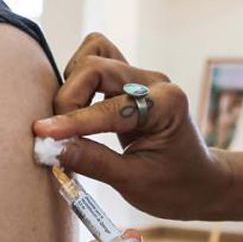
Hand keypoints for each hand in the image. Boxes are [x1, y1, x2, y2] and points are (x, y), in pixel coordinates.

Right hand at [34, 33, 233, 220]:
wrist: (201, 183)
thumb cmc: (175, 187)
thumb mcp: (134, 183)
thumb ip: (92, 162)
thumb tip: (50, 148)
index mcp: (166, 105)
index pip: (109, 107)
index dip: (72, 121)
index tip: (42, 133)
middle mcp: (155, 81)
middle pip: (96, 67)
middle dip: (69, 98)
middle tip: (57, 134)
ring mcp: (143, 76)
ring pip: (95, 54)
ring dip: (73, 83)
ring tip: (69, 120)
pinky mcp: (130, 79)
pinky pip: (99, 60)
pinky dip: (80, 79)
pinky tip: (79, 107)